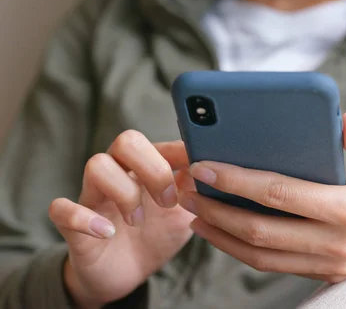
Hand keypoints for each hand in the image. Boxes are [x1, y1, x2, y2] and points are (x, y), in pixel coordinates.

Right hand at [48, 131, 195, 308]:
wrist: (127, 274)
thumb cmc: (156, 235)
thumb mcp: (185, 212)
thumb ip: (198, 190)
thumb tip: (215, 169)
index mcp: (146, 169)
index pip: (159, 141)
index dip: (179, 151)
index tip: (198, 171)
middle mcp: (119, 175)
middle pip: (126, 141)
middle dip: (153, 167)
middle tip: (168, 200)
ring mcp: (94, 197)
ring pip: (97, 165)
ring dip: (125, 192)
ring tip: (139, 221)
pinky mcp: (72, 225)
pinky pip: (60, 208)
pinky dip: (83, 218)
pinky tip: (107, 231)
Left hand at [180, 113, 345, 282]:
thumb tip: (342, 122)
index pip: (280, 195)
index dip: (236, 181)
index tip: (204, 167)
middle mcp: (340, 244)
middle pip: (262, 233)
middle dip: (217, 211)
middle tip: (187, 191)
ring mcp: (334, 263)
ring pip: (263, 257)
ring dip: (223, 237)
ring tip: (195, 212)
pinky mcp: (329, 270)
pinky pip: (276, 264)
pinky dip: (245, 250)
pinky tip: (226, 231)